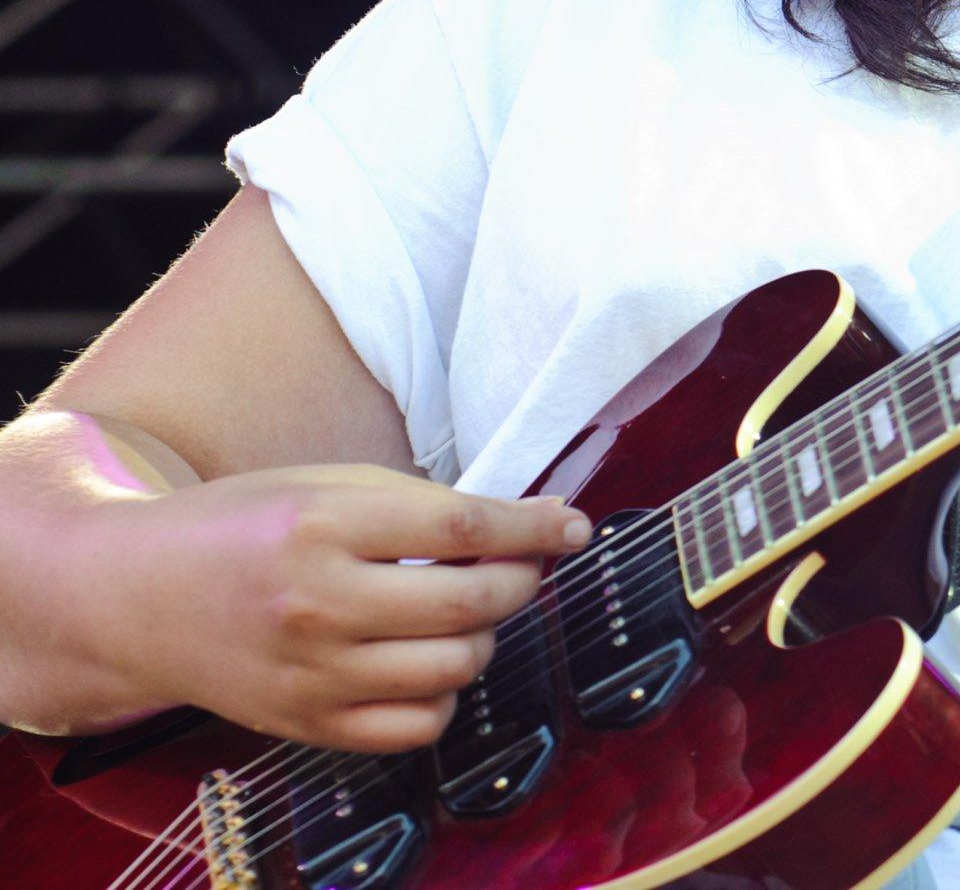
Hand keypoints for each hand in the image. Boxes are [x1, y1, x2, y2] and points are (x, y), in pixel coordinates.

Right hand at [81, 464, 587, 753]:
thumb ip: (423, 504)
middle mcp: (318, 603)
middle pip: (471, 601)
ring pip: (456, 668)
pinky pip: (416, 725)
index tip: (572, 526)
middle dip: (520, 580)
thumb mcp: (323, 486)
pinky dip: (445, 695)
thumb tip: (533, 518)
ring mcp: (311, 672)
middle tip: (521, 566)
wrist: (135, 597)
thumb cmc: (240, 527)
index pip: (462, 527)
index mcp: (322, 525)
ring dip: (487, 637)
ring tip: (470, 612)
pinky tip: (431, 662)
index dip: (533, 527)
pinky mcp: (305, 723)